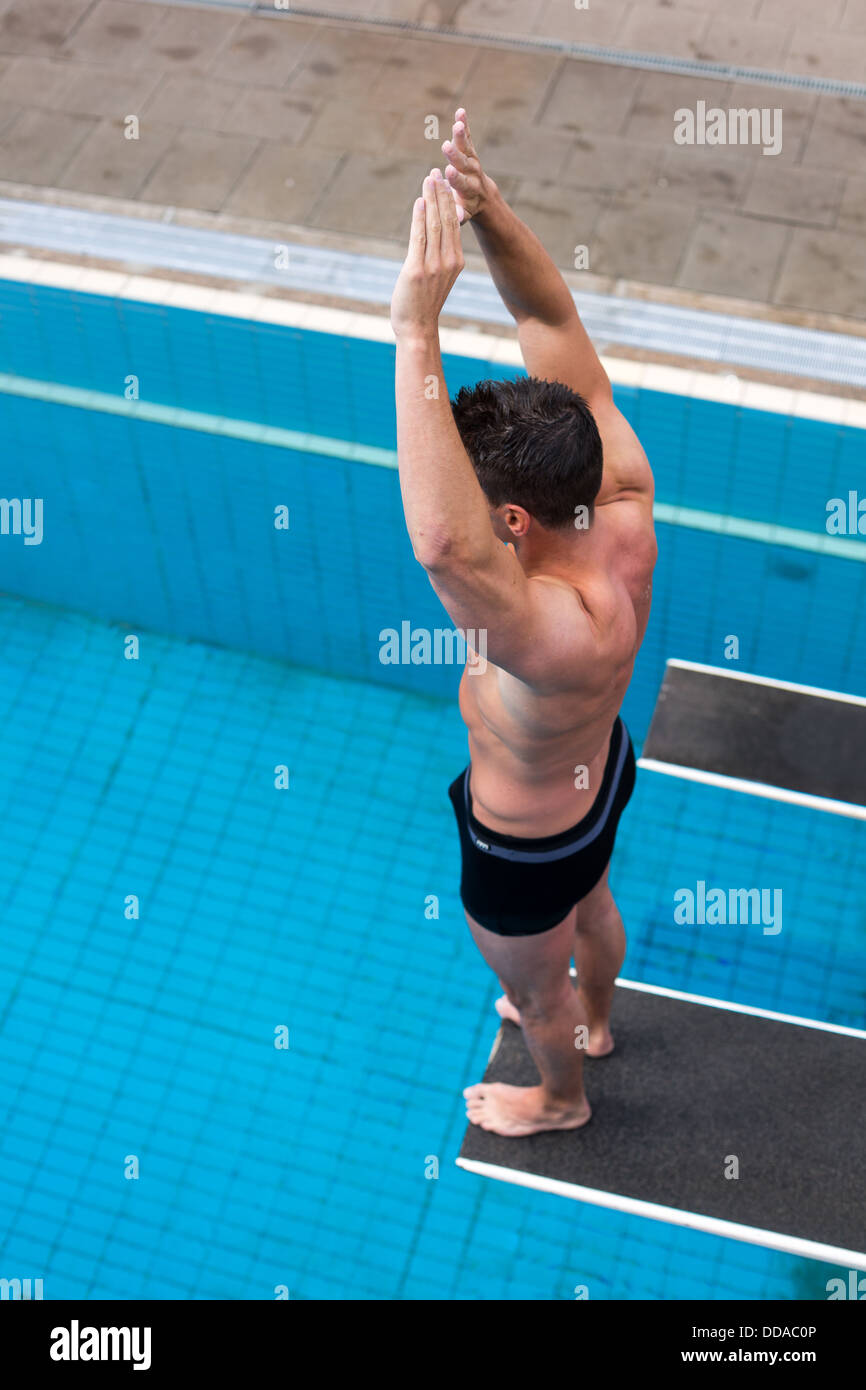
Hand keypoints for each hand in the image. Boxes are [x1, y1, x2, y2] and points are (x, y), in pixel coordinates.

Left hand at [390, 168, 464, 339]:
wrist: (418, 330)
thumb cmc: (424, 306)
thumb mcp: (437, 279)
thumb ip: (437, 258)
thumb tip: (430, 239)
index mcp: (456, 262)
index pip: (453, 225)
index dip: (449, 202)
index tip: (444, 183)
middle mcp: (449, 261)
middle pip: (446, 219)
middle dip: (441, 193)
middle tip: (436, 172)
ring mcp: (434, 266)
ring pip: (434, 224)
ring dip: (430, 198)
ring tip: (428, 178)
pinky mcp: (417, 270)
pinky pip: (419, 237)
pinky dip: (419, 216)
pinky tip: (419, 201)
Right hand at [442, 108, 494, 223]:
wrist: (483, 197)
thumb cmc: (468, 207)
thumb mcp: (464, 215)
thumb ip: (459, 214)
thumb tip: (453, 217)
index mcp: (468, 189)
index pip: (461, 183)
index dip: (455, 177)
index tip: (448, 171)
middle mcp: (472, 173)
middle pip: (463, 163)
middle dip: (455, 155)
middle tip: (446, 146)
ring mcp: (472, 160)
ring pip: (466, 147)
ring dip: (461, 135)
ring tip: (458, 123)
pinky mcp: (471, 151)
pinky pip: (467, 136)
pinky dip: (464, 124)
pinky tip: (461, 112)